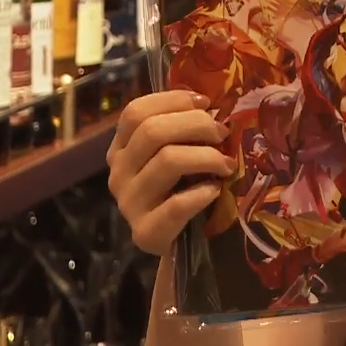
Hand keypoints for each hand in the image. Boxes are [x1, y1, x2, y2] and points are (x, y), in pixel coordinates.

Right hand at [107, 91, 236, 255]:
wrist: (178, 245)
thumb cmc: (182, 190)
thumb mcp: (175, 154)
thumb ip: (181, 130)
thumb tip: (209, 103)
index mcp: (122, 149)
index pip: (135, 112)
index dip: (172, 100)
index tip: (206, 103)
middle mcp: (118, 173)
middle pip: (152, 131)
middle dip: (196, 125)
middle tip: (223, 134)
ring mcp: (129, 203)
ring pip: (167, 161)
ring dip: (206, 157)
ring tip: (227, 164)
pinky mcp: (146, 233)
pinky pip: (176, 205)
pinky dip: (202, 193)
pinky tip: (215, 190)